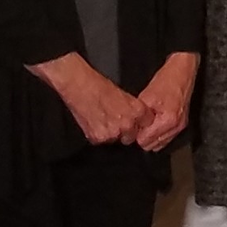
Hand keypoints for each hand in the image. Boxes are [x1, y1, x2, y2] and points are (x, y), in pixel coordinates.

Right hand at [28, 52, 150, 145]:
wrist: (80, 86)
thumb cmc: (100, 86)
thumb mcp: (125, 96)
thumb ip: (134, 110)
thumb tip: (139, 119)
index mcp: (137, 111)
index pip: (147, 125)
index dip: (140, 124)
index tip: (136, 123)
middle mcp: (127, 124)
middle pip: (132, 136)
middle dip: (126, 132)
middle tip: (116, 121)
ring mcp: (112, 133)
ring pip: (117, 140)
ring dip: (112, 134)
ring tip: (104, 119)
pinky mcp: (98, 138)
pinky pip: (102, 141)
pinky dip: (99, 134)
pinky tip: (95, 122)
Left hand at [132, 52, 199, 151]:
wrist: (182, 71)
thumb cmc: (166, 81)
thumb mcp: (145, 98)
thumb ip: (139, 118)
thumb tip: (132, 131)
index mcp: (168, 121)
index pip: (145, 141)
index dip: (136, 134)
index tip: (132, 126)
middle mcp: (177, 126)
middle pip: (153, 145)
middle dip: (143, 137)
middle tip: (138, 125)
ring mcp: (181, 125)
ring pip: (160, 143)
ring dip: (151, 136)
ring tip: (146, 123)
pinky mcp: (182, 122)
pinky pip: (167, 137)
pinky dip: (158, 134)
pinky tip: (154, 123)